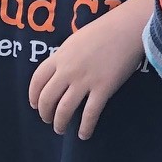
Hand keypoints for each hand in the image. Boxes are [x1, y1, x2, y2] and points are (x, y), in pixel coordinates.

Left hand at [28, 0, 150, 139]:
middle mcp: (68, 70)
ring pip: (64, 109)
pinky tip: (84, 134)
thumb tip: (62, 70)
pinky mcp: (103, 88)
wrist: (128, 27)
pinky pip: (90, 113)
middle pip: (47, 98)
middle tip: (49, 120)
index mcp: (59, 56)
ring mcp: (84, 80)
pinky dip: (85, 127)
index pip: (37, 80)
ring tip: (61, 129)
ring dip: (60, 123)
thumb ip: (66, 56)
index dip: (33, 96)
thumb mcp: (77, 40)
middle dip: (45, 113)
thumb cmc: (105, 29)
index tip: (35, 105)